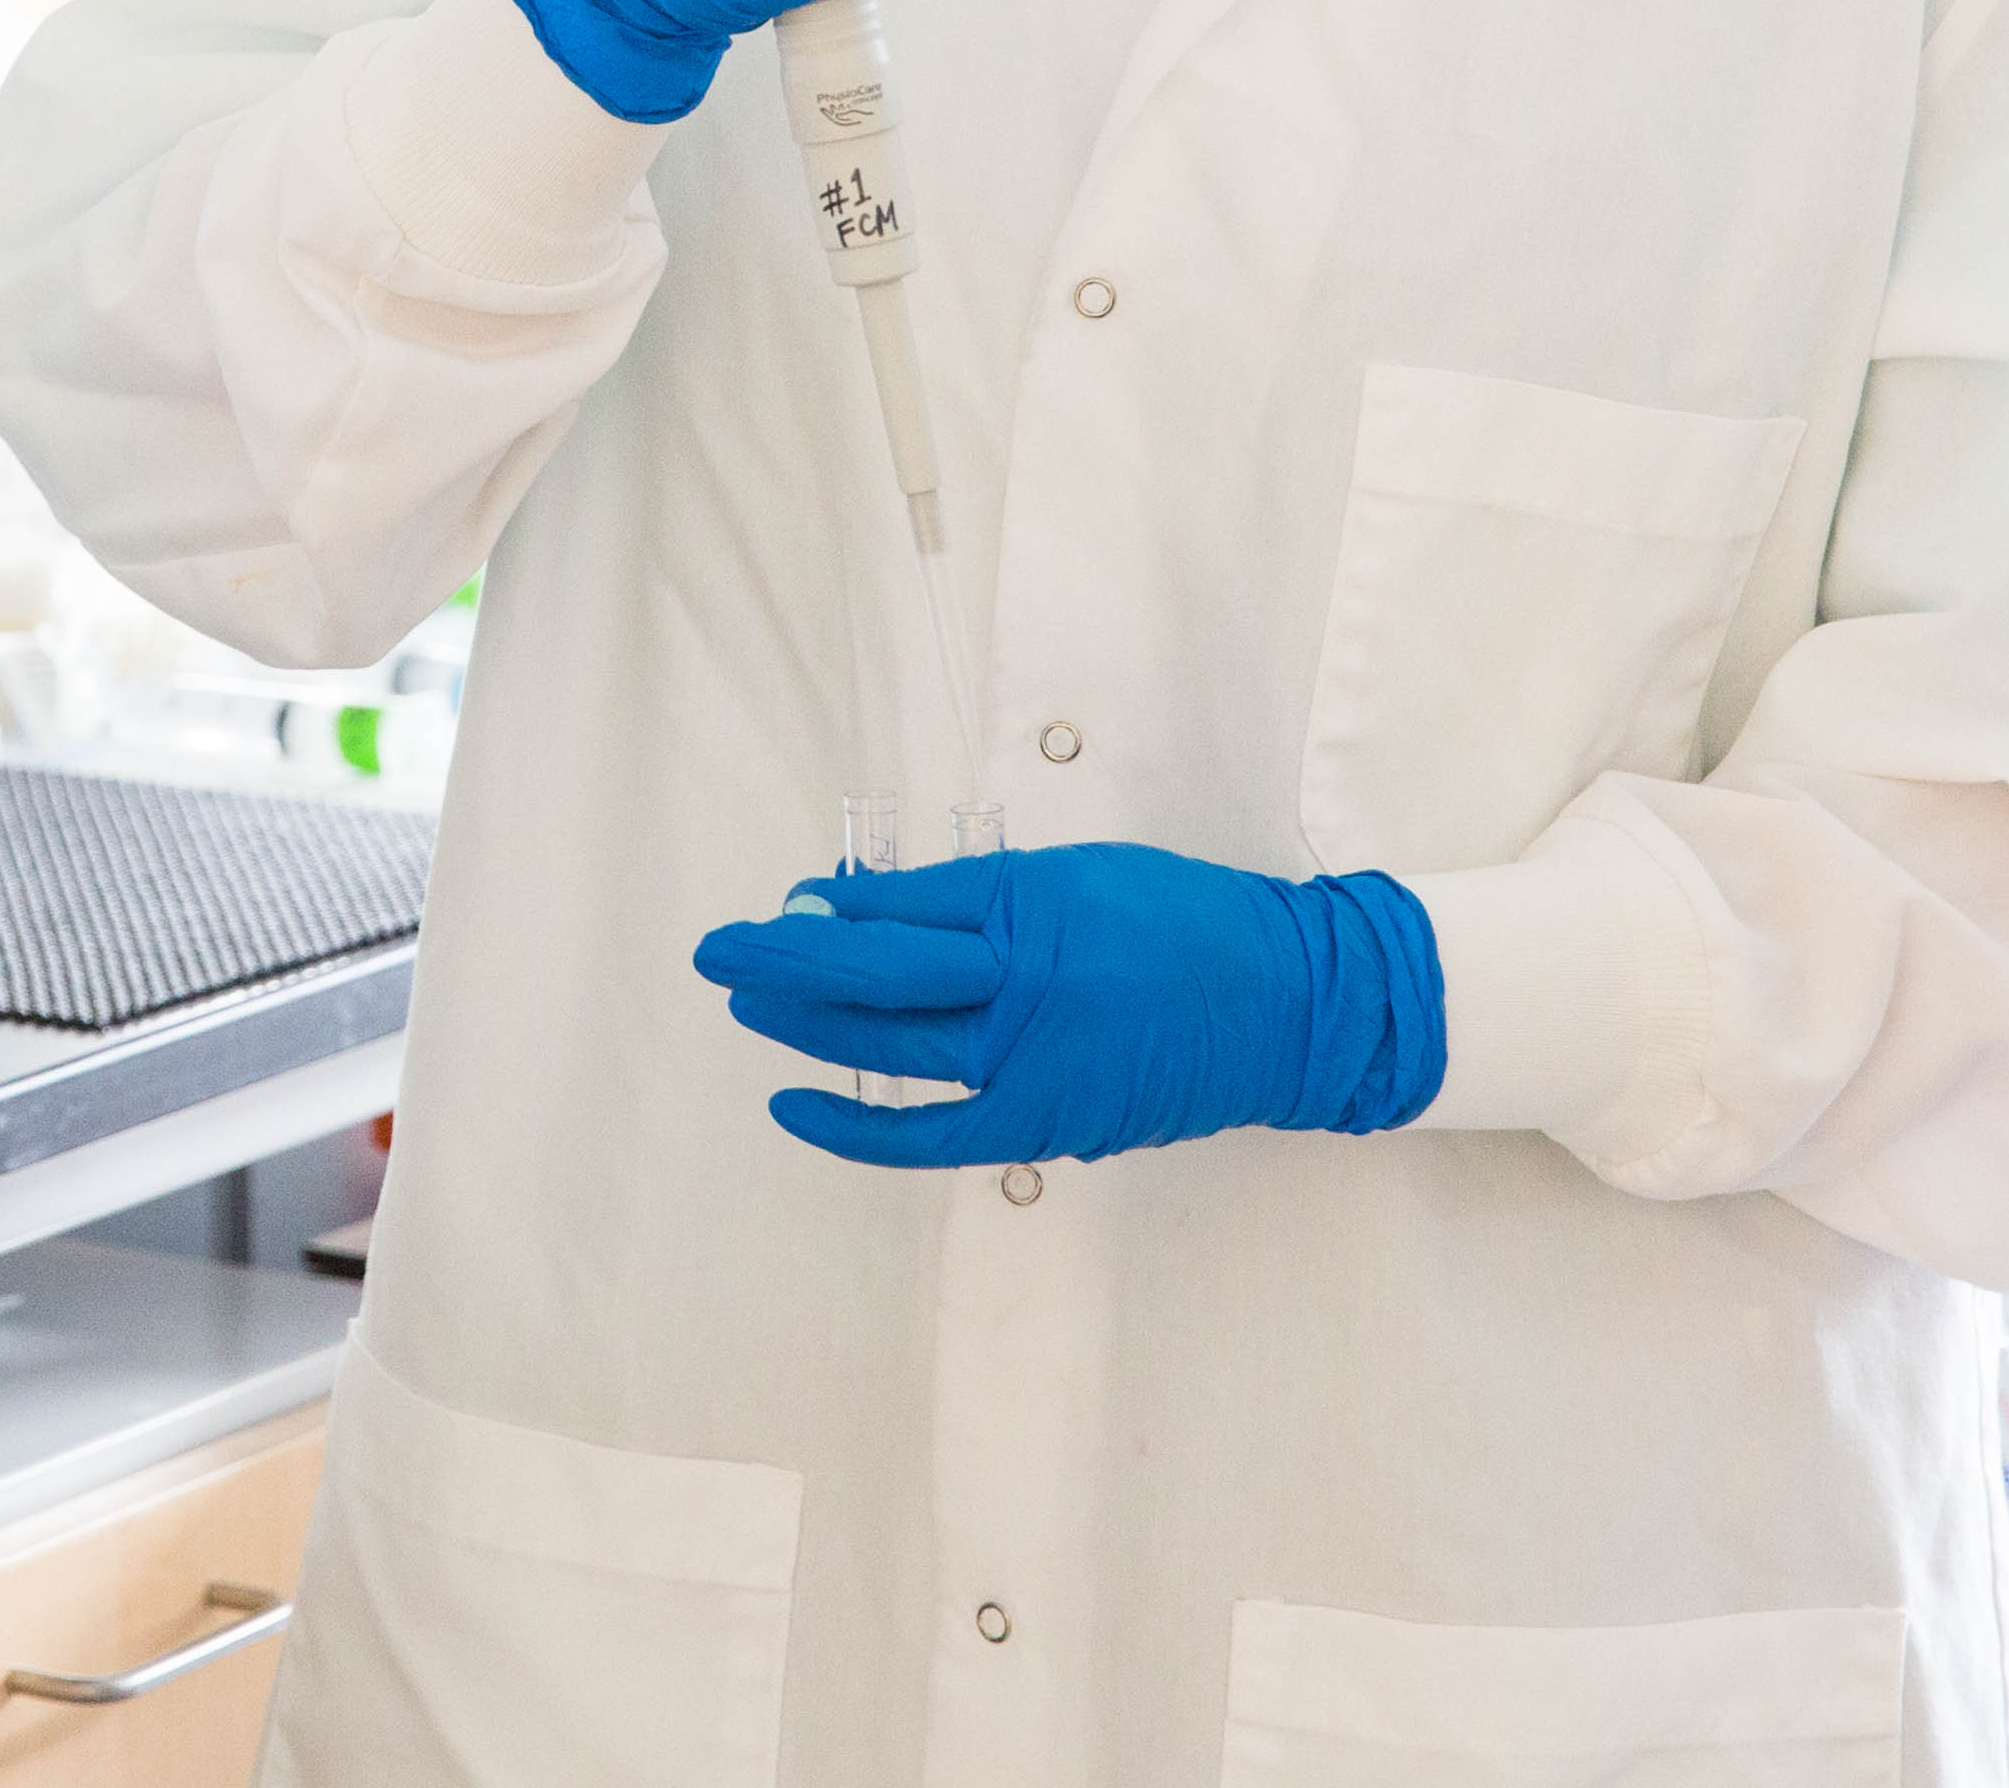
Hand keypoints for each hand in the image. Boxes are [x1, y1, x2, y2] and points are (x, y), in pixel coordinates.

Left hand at [691, 840, 1445, 1171]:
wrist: (1287, 1004)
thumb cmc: (1185, 925)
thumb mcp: (1077, 875)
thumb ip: (977, 896)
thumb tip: (868, 907)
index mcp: (1031, 907)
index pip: (897, 910)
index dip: (824, 916)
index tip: (778, 910)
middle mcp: (1022, 984)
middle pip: (873, 975)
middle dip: (782, 962)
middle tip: (720, 951)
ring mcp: (1030, 1063)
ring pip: (888, 1046)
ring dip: (806, 1025)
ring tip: (750, 1005)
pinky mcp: (1044, 1122)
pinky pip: (928, 1133)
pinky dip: (854, 1125)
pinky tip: (792, 1102)